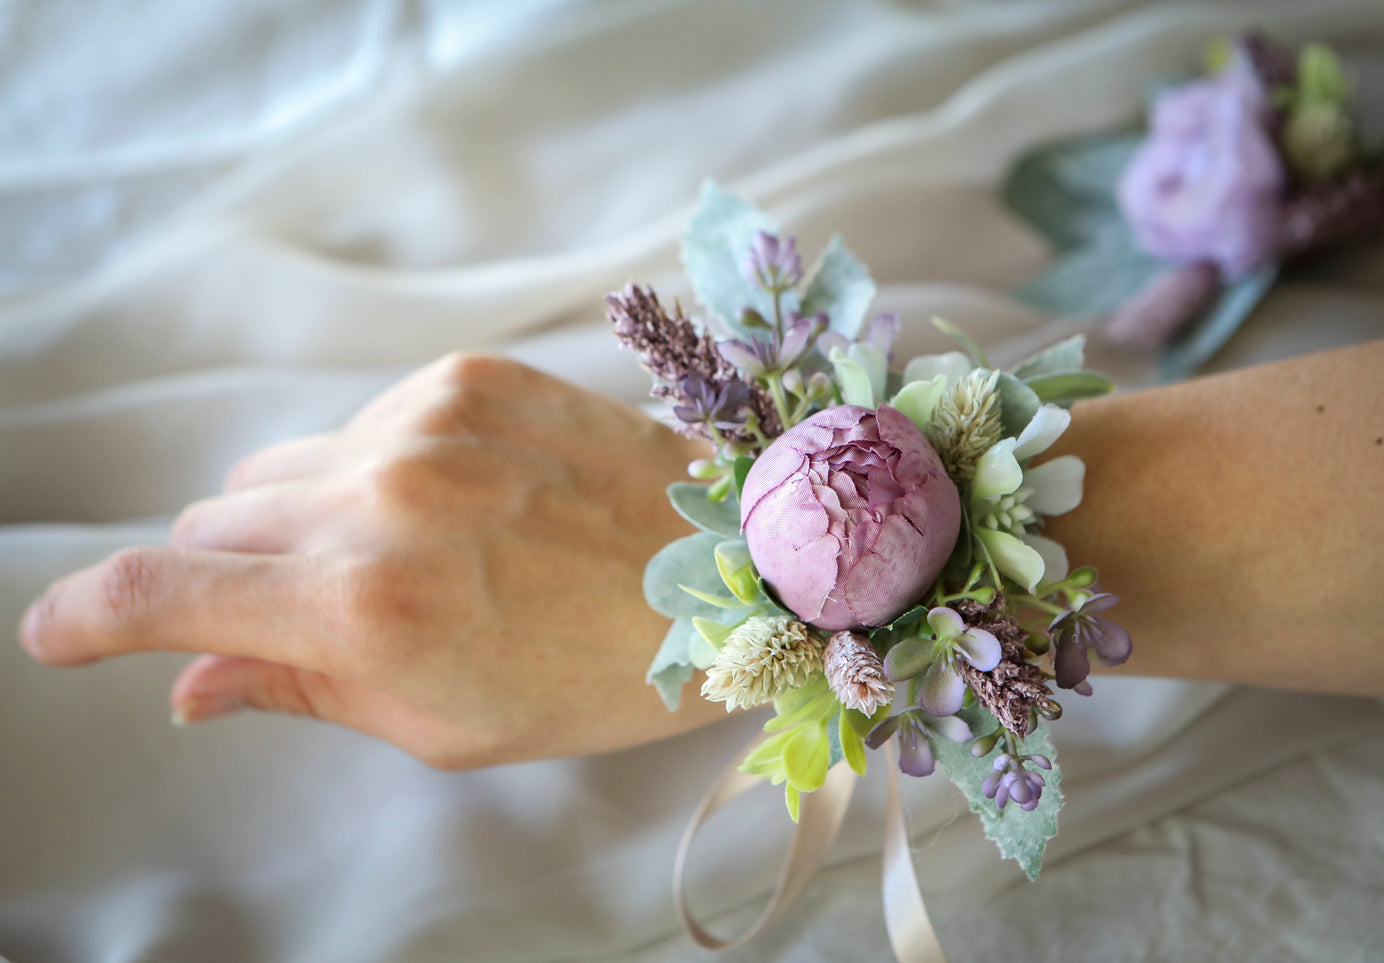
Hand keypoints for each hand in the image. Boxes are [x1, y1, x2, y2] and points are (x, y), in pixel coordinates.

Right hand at [19, 353, 724, 767]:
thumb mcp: (446, 722)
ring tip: (408, 558)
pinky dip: (378, 469)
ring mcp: (422, 423)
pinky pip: (362, 424)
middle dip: (236, 577)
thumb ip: (301, 690)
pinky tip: (461, 503)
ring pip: (283, 469)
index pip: (163, 591)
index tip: (62, 630)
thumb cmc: (598, 675)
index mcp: (366, 611)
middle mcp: (377, 501)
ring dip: (305, 518)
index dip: (89, 615)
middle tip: (312, 611)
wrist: (733, 571)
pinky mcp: (467, 375)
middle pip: (214, 522)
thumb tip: (188, 685)